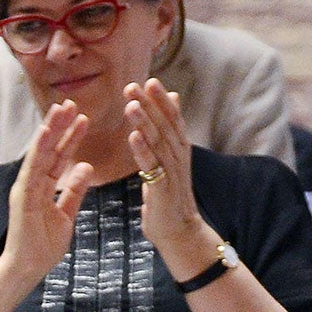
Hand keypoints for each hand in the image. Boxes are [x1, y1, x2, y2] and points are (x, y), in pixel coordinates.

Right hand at [0, 102, 92, 289]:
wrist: (27, 269)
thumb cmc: (43, 248)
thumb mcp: (67, 215)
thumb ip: (74, 190)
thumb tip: (85, 166)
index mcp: (43, 188)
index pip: (59, 157)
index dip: (71, 137)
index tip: (83, 118)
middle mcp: (32, 184)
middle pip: (48, 150)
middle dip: (60, 126)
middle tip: (72, 102)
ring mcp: (25, 189)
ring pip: (39, 153)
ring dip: (50, 129)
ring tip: (61, 108)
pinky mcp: (22, 196)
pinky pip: (31, 168)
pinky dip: (38, 149)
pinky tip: (46, 131)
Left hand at [124, 79, 219, 275]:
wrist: (179, 230)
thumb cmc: (170, 195)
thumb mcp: (171, 160)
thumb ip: (169, 131)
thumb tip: (173, 99)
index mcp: (179, 149)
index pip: (172, 119)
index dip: (162, 100)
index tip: (150, 80)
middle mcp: (178, 156)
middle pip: (165, 125)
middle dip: (151, 105)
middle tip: (135, 84)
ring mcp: (172, 172)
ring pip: (158, 142)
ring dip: (145, 122)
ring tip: (131, 104)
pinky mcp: (163, 188)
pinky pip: (151, 166)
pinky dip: (143, 150)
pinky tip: (133, 136)